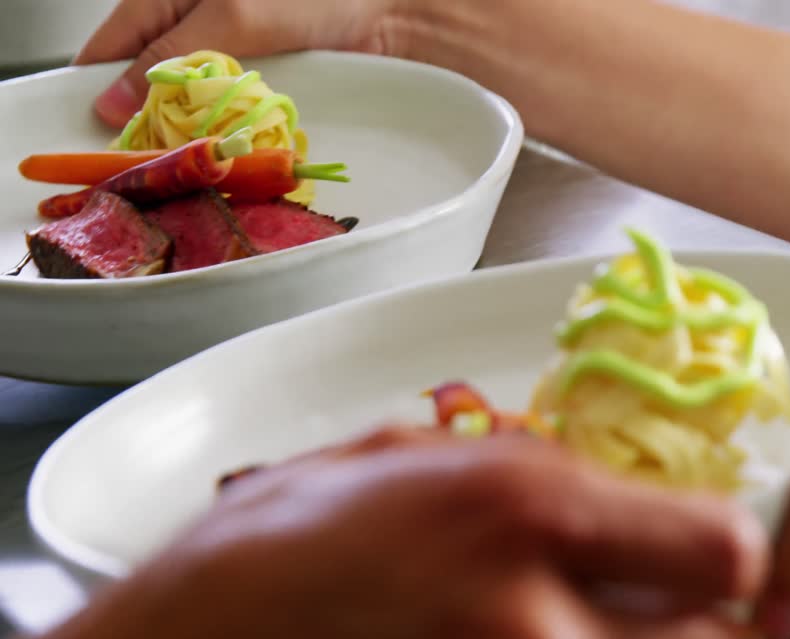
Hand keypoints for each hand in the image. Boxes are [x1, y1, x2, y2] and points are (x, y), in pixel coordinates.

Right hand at [14, 427, 767, 638]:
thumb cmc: (249, 567)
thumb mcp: (379, 464)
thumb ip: (502, 460)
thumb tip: (578, 465)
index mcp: (520, 506)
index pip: (724, 544)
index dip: (736, 555)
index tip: (718, 557)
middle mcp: (539, 619)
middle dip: (718, 637)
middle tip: (687, 624)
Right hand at [75, 0, 406, 127]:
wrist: (388, 15)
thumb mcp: (233, 17)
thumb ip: (172, 54)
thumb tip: (113, 95)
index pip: (117, 34)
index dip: (96, 76)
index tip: (79, 118)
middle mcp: (197, 14)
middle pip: (146, 68)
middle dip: (137, 106)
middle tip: (128, 147)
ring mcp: (228, 44)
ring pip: (183, 91)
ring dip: (178, 121)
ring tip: (167, 151)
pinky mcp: (257, 70)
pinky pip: (221, 101)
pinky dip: (214, 123)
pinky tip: (209, 144)